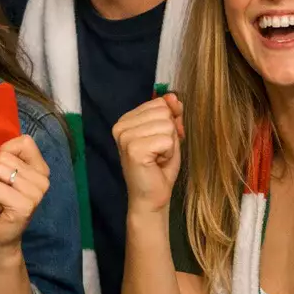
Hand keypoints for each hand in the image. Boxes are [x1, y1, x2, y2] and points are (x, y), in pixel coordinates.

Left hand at [0, 134, 52, 258]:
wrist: (0, 236)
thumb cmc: (0, 202)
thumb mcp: (5, 174)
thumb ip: (6, 157)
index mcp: (41, 168)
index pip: (24, 141)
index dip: (5, 152)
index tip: (3, 170)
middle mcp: (44, 179)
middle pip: (4, 157)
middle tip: (0, 190)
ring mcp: (36, 194)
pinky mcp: (25, 206)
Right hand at [113, 93, 184, 215]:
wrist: (152, 197)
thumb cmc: (160, 166)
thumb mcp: (169, 134)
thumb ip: (171, 113)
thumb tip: (172, 96)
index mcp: (126, 119)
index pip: (160, 103)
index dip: (169, 122)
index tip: (161, 142)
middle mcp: (121, 125)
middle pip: (164, 113)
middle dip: (170, 133)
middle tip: (159, 152)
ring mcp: (125, 137)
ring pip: (167, 125)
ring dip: (170, 144)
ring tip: (157, 157)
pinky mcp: (134, 149)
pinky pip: (167, 140)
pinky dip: (169, 153)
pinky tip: (157, 163)